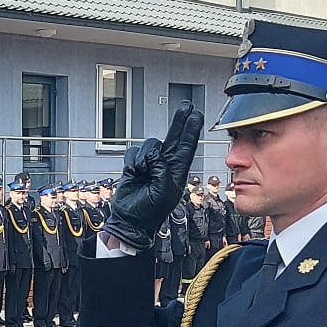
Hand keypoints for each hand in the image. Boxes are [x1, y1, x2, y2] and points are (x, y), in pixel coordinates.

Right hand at [102, 105, 203, 252]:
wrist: (129, 221)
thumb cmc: (149, 213)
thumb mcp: (163, 194)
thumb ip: (162, 171)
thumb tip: (156, 155)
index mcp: (177, 172)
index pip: (187, 146)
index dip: (191, 129)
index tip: (196, 114)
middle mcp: (165, 165)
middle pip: (174, 137)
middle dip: (180, 121)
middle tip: (186, 106)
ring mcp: (149, 164)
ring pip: (150, 145)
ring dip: (145, 156)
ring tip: (142, 172)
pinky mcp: (134, 165)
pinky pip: (134, 152)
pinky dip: (133, 161)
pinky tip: (134, 173)